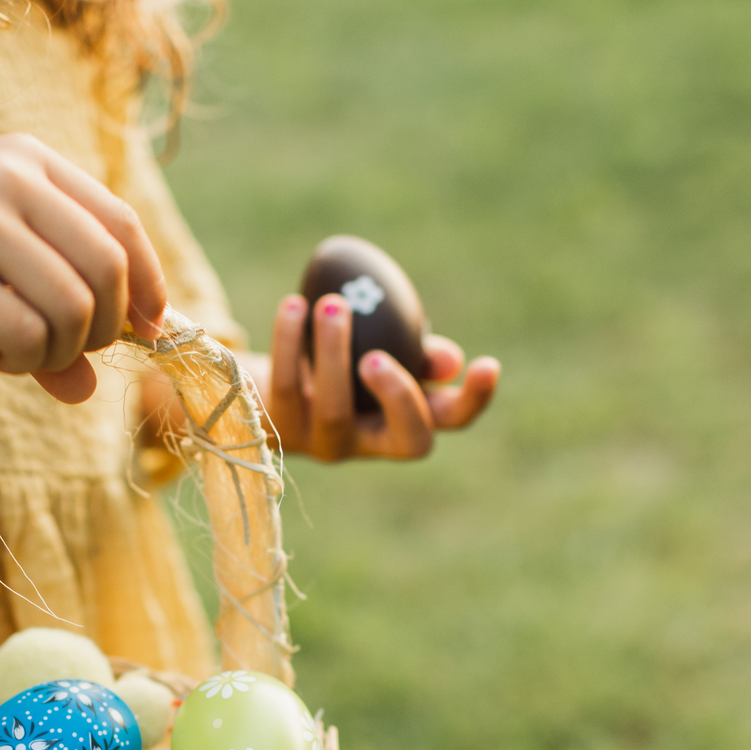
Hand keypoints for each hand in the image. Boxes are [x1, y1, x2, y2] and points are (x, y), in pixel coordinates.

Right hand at [0, 133, 165, 402]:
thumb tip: (88, 389)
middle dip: (105, 328)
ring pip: (75, 305)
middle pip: (110, 267)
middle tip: (67, 354)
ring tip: (22, 356)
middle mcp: (9, 179)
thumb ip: (45, 312)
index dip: (148, 284)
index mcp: (27, 160)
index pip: (122, 222)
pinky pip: (26, 334)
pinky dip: (25, 360)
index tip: (147, 331)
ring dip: (62, 351)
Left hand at [249, 293, 499, 460]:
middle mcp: (370, 444)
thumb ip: (415, 352)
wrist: (263, 386)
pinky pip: (288, 385)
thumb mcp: (379, 350)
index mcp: (404, 420)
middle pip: (408, 439)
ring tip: (333, 305)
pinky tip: (294, 305)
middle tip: (380, 355)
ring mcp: (326, 444)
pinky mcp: (281, 432)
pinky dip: (290, 341)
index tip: (487, 363)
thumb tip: (449, 362)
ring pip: (337, 409)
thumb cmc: (337, 364)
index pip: (451, 421)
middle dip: (401, 396)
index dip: (473, 400)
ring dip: (336, 352)